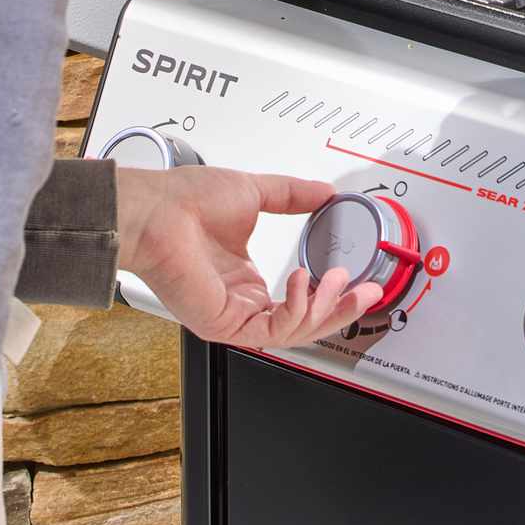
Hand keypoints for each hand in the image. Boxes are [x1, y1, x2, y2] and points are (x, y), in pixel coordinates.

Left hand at [115, 166, 381, 347]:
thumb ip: (293, 196)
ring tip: (337, 280)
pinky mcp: (225, 325)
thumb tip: (325, 191)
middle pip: (305, 323)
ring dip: (325, 308)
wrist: (155, 210)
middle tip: (368, 292)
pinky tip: (305, 282)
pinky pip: (274, 330)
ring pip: (295, 332)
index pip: (300, 301)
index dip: (333, 294)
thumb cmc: (184, 202)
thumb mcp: (254, 193)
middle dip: (342, 309)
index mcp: (246, 280)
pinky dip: (298, 309)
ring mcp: (234, 316)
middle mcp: (241, 302)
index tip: (358, 279)